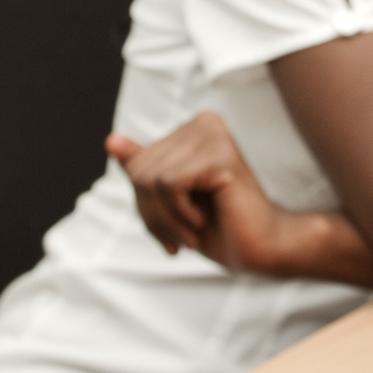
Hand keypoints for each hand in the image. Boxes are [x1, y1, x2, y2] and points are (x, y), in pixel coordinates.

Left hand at [117, 113, 298, 274]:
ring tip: (190, 235)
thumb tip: (110, 140)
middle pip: (139, 170)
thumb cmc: (219, 227)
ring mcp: (214, 135)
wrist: (263, 250)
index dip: (143, 204)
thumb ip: (143, 168)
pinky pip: (169, 184)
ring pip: (150, 179)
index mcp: (191, 129)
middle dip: (152, 214)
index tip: (165, 229)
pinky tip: (201, 223)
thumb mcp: (169, 200)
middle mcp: (203, 122)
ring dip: (165, 219)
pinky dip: (178, 214)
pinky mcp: (222, 155)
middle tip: (178, 238)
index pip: (136, 163)